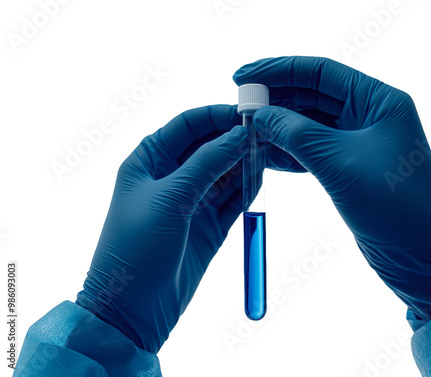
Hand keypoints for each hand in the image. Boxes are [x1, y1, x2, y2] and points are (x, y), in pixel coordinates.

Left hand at [76, 105, 247, 353]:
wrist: (133, 309)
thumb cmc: (135, 246)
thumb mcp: (170, 197)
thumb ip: (208, 163)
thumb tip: (241, 133)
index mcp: (150, 159)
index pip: (188, 124)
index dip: (217, 116)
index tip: (248, 114)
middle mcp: (172, 176)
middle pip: (211, 146)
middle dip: (236, 139)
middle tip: (267, 134)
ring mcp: (192, 201)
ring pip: (225, 171)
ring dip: (245, 162)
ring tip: (271, 152)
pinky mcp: (208, 225)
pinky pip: (232, 199)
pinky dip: (247, 188)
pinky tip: (262, 176)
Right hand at [233, 56, 430, 319]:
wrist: (420, 256)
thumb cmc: (395, 207)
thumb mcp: (339, 163)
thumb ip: (296, 134)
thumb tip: (259, 114)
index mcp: (378, 101)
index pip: (320, 72)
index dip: (278, 70)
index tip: (243, 76)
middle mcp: (369, 115)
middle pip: (312, 95)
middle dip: (275, 99)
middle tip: (239, 106)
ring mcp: (358, 141)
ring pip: (308, 123)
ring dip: (277, 126)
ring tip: (245, 131)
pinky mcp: (348, 166)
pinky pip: (311, 149)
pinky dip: (287, 150)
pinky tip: (264, 153)